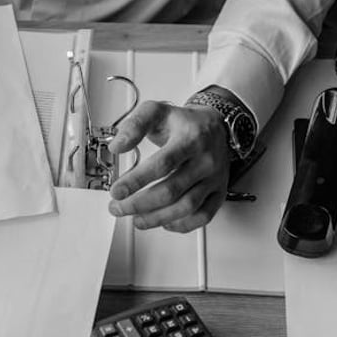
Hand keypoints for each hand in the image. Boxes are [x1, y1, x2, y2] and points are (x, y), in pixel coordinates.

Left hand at [107, 101, 230, 232]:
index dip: (137, 180)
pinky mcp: (219, 192)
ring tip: (136, 219)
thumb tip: (117, 146)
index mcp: (190, 139)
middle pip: (172, 190)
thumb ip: (135, 125)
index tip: (117, 191)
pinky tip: (164, 222)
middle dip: (140, 203)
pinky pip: (203, 215)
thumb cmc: (184, 122)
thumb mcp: (156, 112)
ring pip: (186, 207)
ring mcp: (214, 178)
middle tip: (118, 207)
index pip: (162, 164)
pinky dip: (182, 225)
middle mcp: (205, 160)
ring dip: (157, 218)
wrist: (215, 126)